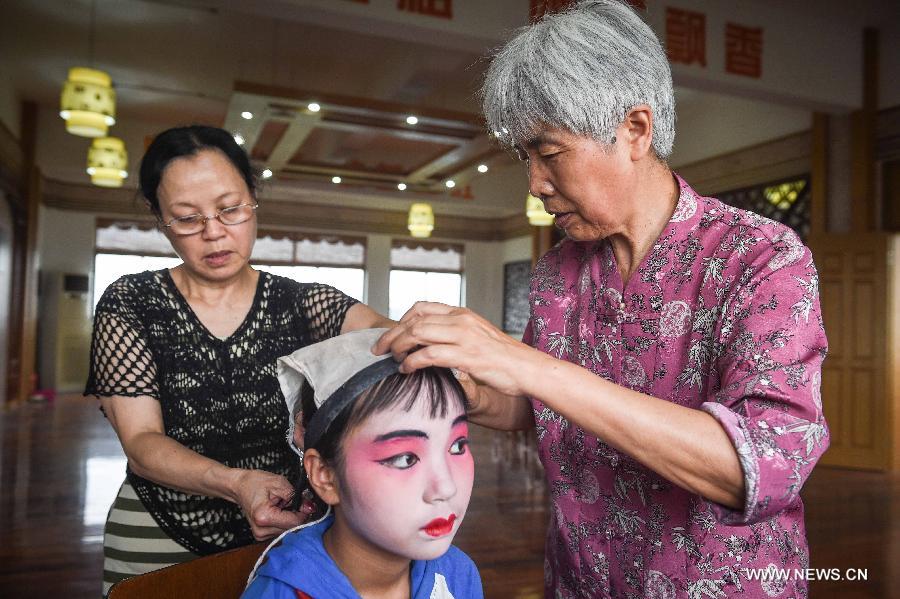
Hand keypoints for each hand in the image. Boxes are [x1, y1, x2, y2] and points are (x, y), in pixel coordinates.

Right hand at [232, 469, 312, 539]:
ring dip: (289, 517)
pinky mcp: (261, 536)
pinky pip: (281, 530)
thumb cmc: (255, 482)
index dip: (304, 512)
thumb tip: (310, 507)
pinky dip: (283, 520)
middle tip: (291, 500)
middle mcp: (261, 530)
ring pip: (288, 530)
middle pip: (292, 528)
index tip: (305, 502)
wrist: (239, 486)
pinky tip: (278, 511)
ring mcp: (260, 535)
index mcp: (264, 517)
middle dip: (296, 514)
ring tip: (282, 504)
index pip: (295, 522)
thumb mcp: (279, 482)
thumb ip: (296, 495)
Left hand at [372, 301, 537, 397]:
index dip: (401, 320)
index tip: (392, 334)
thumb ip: (456, 335)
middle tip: (378, 348)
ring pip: (418, 333)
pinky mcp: (466, 356)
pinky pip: (430, 355)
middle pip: (414, 320)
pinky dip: (412, 362)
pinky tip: (406, 369)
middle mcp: (461, 320)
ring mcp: (463, 337)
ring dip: (398, 346)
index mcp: (463, 314)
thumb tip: (432, 343)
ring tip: (390, 359)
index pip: (422, 307)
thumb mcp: (478, 337)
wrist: (529, 368)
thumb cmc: (504, 358)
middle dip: (392, 334)